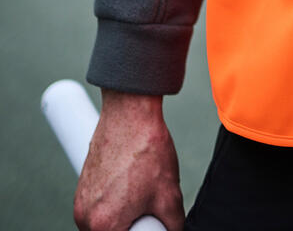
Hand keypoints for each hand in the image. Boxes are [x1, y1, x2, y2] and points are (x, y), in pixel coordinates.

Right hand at [74, 90, 184, 230]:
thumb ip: (172, 224)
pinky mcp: (82, 189)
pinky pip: (99, 207)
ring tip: (140, 190)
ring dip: (123, 215)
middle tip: (148, 205)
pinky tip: (130, 182)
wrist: (130, 113)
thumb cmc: (147, 150)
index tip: (151, 222)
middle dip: (132, 226)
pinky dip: (114, 202)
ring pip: (105, 223)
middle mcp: (84, 218)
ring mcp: (80, 203)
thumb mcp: (169, 194)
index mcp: (103, 226)